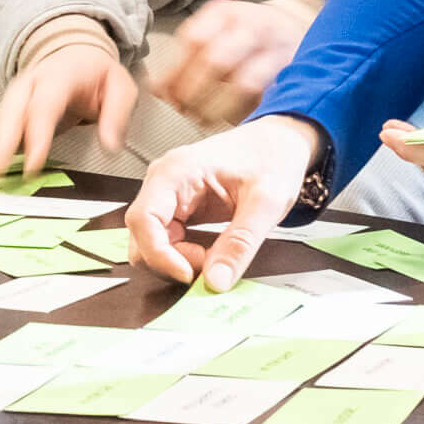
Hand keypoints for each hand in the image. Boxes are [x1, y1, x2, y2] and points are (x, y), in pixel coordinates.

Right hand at [0, 33, 134, 173]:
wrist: (76, 52)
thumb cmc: (99, 75)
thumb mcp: (121, 87)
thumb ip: (117, 115)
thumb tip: (110, 145)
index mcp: (58, 78)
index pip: (45, 107)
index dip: (36, 136)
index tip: (30, 166)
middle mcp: (30, 86)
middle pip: (11, 114)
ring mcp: (14, 97)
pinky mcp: (7, 110)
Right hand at [129, 115, 321, 291]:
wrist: (280, 144)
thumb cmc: (272, 157)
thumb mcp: (266, 203)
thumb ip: (241, 243)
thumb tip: (217, 280)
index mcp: (177, 170)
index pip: (143, 219)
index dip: (159, 254)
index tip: (188, 274)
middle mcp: (164, 181)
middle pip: (143, 235)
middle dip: (172, 260)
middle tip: (211, 266)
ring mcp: (169, 195)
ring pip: (152, 241)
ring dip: (179, 259)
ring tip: (216, 257)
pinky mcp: (179, 207)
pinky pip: (168, 240)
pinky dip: (185, 254)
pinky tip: (211, 252)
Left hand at [140, 0, 318, 130]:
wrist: (294, 26)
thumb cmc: (243, 36)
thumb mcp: (214, 31)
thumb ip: (186, 57)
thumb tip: (157, 90)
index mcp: (225, 13)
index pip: (194, 39)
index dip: (175, 71)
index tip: (164, 94)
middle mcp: (252, 26)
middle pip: (216, 60)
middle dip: (193, 92)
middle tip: (182, 109)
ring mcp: (275, 48)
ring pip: (244, 83)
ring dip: (216, 108)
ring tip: (202, 119)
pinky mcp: (290, 73)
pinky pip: (264, 98)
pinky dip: (242, 113)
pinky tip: (228, 119)